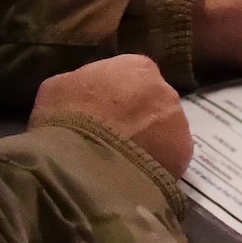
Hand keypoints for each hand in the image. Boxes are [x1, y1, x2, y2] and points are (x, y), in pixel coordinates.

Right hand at [35, 54, 193, 177]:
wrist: (83, 164)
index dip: (116, 95)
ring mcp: (178, 123)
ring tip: (123, 161)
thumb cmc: (66, 119)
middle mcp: (165, 89)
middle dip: (136, 117)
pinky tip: (135, 176)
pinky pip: (169, 158)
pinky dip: (155, 166)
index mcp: (137, 66)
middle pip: (153, 102)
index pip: (132, 75)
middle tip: (113, 138)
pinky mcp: (183, 156)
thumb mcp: (58, 88)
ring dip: (149, 141)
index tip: (102, 112)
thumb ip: (80, 83)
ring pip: (164, 130)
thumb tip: (85, 93)